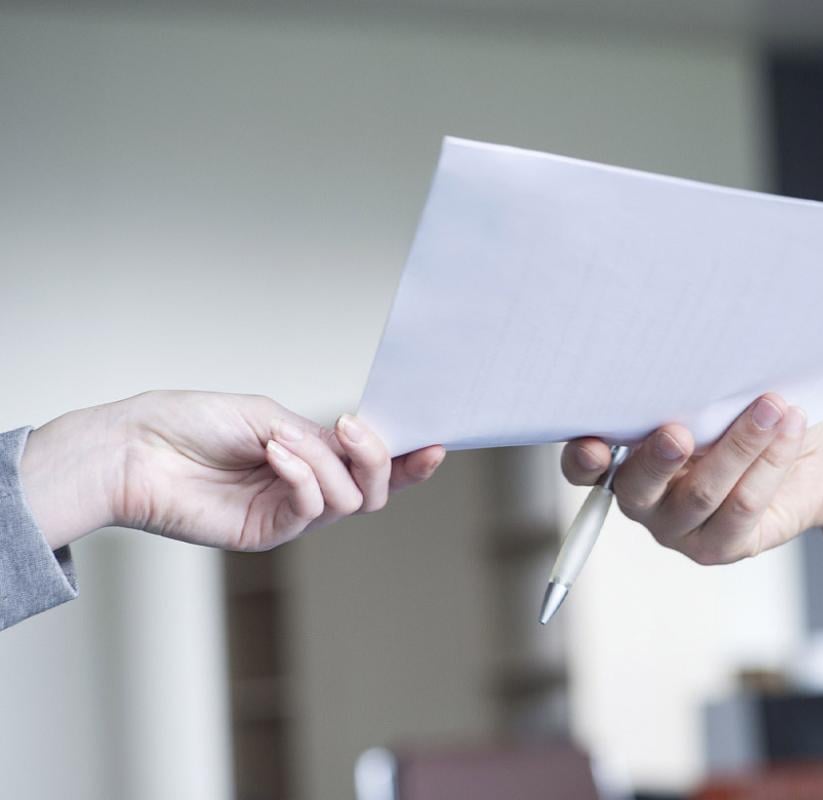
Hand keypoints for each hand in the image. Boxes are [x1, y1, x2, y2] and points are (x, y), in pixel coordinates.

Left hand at [20, 391, 444, 551]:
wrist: (137, 449)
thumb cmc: (193, 423)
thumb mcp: (270, 417)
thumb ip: (317, 442)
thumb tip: (351, 458)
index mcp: (310, 454)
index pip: (371, 463)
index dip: (409, 459)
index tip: (436, 443)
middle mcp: (307, 486)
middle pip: (374, 489)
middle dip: (380, 458)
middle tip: (355, 431)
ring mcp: (289, 512)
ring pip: (351, 502)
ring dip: (328, 464)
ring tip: (285, 441)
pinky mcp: (267, 532)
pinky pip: (311, 509)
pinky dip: (302, 477)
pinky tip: (276, 455)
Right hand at [561, 394, 822, 564]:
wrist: (812, 457)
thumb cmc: (746, 415)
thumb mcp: (712, 397)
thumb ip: (692, 393)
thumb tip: (692, 367)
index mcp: (623, 458)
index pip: (586, 467)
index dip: (583, 459)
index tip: (593, 444)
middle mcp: (644, 499)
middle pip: (638, 487)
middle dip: (658, 458)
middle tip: (678, 433)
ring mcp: (680, 529)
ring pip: (701, 493)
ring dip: (739, 444)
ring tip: (770, 407)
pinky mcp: (723, 545)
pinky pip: (744, 505)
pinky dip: (770, 461)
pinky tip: (789, 427)